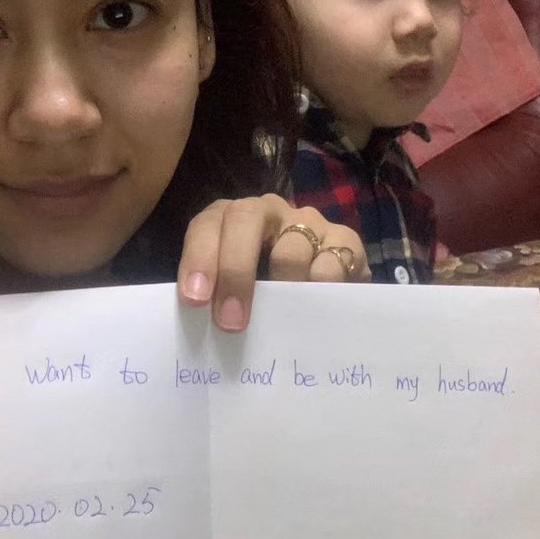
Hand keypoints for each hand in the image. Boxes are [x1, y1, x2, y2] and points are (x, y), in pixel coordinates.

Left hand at [177, 194, 369, 332]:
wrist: (322, 280)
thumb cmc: (261, 288)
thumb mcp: (231, 285)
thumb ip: (214, 295)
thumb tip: (199, 328)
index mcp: (229, 218)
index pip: (207, 225)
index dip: (198, 258)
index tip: (194, 300)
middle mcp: (267, 210)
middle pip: (245, 220)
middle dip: (235, 272)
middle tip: (230, 322)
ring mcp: (308, 222)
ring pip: (290, 248)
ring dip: (281, 288)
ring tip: (279, 321)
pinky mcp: (345, 239)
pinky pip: (332, 263)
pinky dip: (320, 289)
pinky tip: (315, 309)